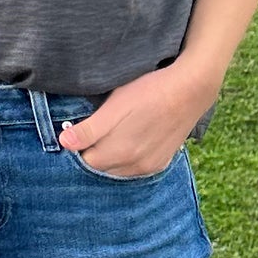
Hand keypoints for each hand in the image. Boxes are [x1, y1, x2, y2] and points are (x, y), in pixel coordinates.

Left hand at [58, 64, 212, 177]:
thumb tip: (65, 144)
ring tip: (115, 131)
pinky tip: (131, 138)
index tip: (80, 129)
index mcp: (120, 154)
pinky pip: (135, 167)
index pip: (86, 161)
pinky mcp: (162, 161)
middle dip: (94, 151)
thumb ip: (90, 129)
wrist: (192, 89)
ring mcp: (151, 166)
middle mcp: (136, 167)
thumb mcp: (115, 105)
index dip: (80, 145)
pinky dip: (127, 157)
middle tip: (96, 127)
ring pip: (118, 169)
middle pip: (101, 167)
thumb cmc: (150, 92)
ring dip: (111, 155)